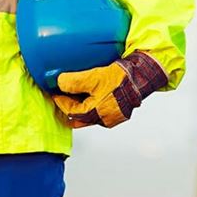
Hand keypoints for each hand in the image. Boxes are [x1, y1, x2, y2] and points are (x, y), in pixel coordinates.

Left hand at [52, 51, 167, 127]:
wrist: (142, 77)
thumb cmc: (121, 79)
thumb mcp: (93, 77)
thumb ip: (74, 82)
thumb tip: (59, 82)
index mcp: (94, 114)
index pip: (70, 111)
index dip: (60, 101)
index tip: (54, 92)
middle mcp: (103, 119)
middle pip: (80, 116)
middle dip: (70, 106)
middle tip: (62, 96)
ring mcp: (113, 117)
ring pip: (91, 115)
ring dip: (82, 106)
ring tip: (77, 95)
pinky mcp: (120, 112)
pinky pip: (101, 112)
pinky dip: (94, 105)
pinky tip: (94, 95)